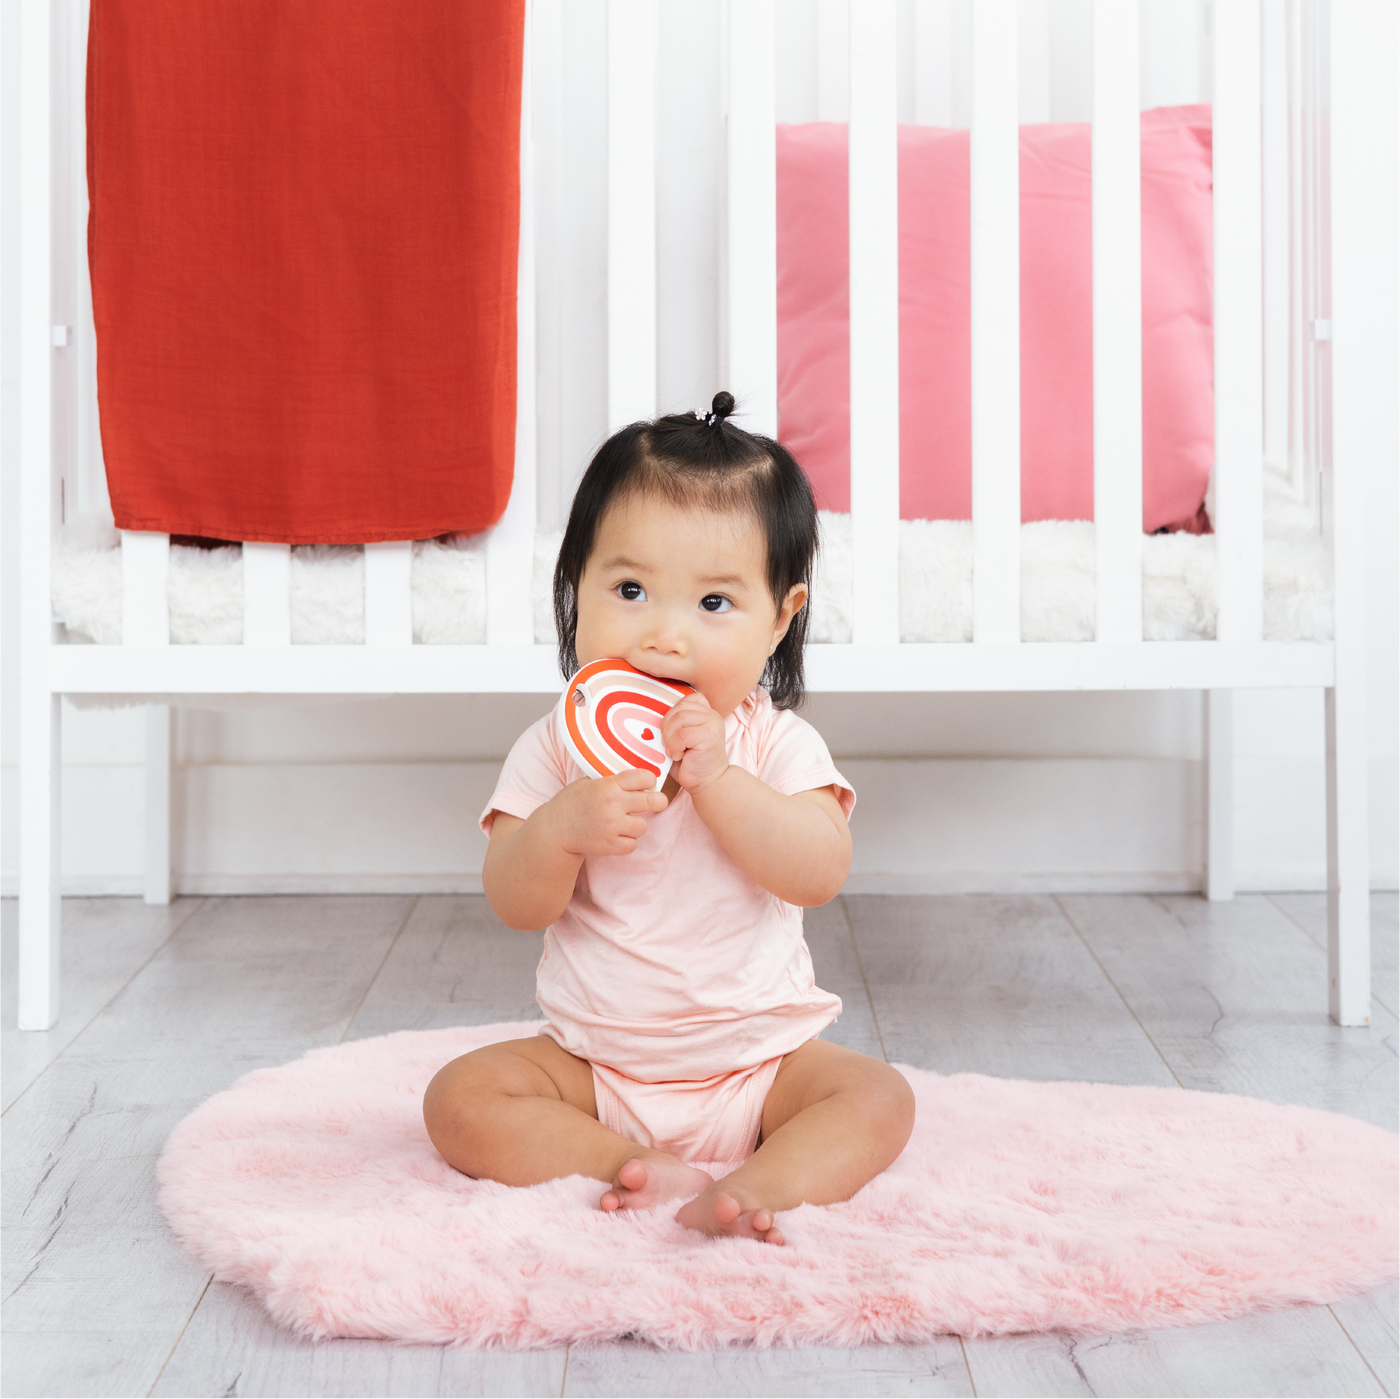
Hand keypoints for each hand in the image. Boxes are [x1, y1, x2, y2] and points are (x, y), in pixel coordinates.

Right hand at [543, 769, 667, 857]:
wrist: (555, 830)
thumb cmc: (572, 803)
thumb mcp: (588, 782)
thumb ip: (611, 781)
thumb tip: (638, 778)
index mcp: (608, 786)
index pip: (643, 777)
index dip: (650, 780)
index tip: (650, 784)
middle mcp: (612, 805)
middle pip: (652, 802)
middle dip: (658, 801)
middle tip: (657, 802)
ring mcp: (612, 827)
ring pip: (643, 826)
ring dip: (636, 824)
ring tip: (624, 822)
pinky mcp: (609, 845)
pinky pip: (632, 844)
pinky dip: (627, 841)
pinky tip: (616, 835)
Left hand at [661, 692, 728, 792]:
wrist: (707, 782)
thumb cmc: (690, 762)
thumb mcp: (680, 737)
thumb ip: (673, 722)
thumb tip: (650, 714)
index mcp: (705, 712)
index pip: (684, 700)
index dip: (672, 715)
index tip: (672, 734)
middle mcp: (712, 715)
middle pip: (678, 709)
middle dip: (667, 728)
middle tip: (669, 746)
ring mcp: (713, 723)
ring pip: (679, 719)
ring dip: (670, 738)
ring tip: (674, 751)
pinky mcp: (710, 736)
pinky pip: (682, 735)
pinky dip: (675, 747)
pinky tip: (680, 756)